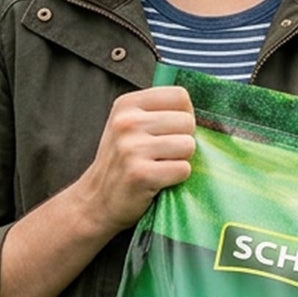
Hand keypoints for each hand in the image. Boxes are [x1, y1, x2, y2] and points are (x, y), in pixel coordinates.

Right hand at [74, 85, 195, 237]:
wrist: (97, 200)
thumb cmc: (122, 161)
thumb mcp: (129, 125)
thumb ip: (158, 111)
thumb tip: (200, 109)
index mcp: (127, 105)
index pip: (180, 96)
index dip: (183, 115)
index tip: (169, 131)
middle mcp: (127, 122)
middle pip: (187, 121)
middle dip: (182, 140)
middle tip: (162, 154)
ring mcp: (132, 148)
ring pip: (188, 145)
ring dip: (180, 160)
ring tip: (159, 166)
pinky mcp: (141, 174)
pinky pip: (183, 169)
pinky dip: (176, 178)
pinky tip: (157, 181)